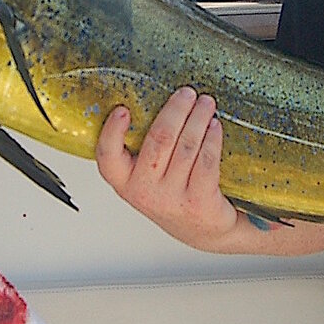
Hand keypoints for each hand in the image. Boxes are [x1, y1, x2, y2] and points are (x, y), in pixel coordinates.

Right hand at [95, 86, 239, 249]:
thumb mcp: (147, 177)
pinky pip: (206, 161)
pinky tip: (215, 126)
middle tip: (187, 93)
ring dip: (198, 118)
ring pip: (186, 146)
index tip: (122, 110)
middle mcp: (145, 192)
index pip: (108, 158)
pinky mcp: (199, 201)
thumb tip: (153, 99)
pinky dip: (212, 138)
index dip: (112, 132)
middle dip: (176, 110)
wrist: (203, 231)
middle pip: (159, 140)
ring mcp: (172, 198)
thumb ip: (142, 149)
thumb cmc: (173, 194)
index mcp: (125, 182)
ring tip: (206, 103)